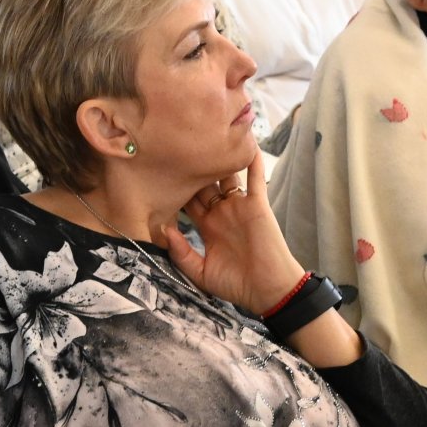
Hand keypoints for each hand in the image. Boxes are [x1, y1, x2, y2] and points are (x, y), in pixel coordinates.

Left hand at [163, 151, 304, 314]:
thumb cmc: (236, 285)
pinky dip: (252, 161)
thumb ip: (182, 254)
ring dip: (218, 159)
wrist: (268, 290)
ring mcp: (239, 206)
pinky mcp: (257, 204)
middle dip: (191, 169)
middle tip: (176, 148)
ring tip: (206, 136)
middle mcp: (222, 212)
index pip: (187, 202)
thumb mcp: (201, 273)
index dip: (175, 189)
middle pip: (203, 184)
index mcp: (207, 227)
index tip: (158, 173)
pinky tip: (246, 142)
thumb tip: (165, 230)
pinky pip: (255, 178)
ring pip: (226, 176)